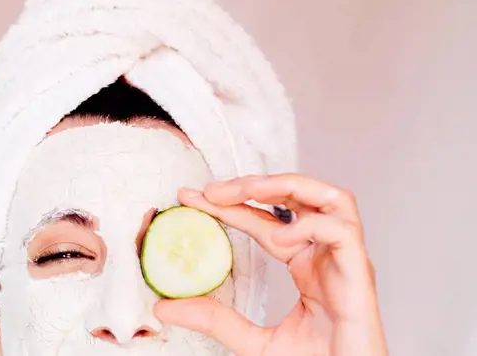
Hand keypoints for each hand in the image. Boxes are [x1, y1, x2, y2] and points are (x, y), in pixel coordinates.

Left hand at [154, 174, 387, 355]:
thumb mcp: (255, 343)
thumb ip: (216, 320)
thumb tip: (164, 307)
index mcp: (306, 265)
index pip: (265, 221)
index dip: (230, 205)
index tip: (192, 197)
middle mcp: (326, 255)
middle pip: (300, 196)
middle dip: (256, 184)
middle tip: (213, 189)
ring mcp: (346, 262)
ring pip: (331, 198)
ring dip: (288, 186)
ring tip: (249, 191)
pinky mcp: (360, 276)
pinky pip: (342, 232)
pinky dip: (311, 226)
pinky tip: (282, 237)